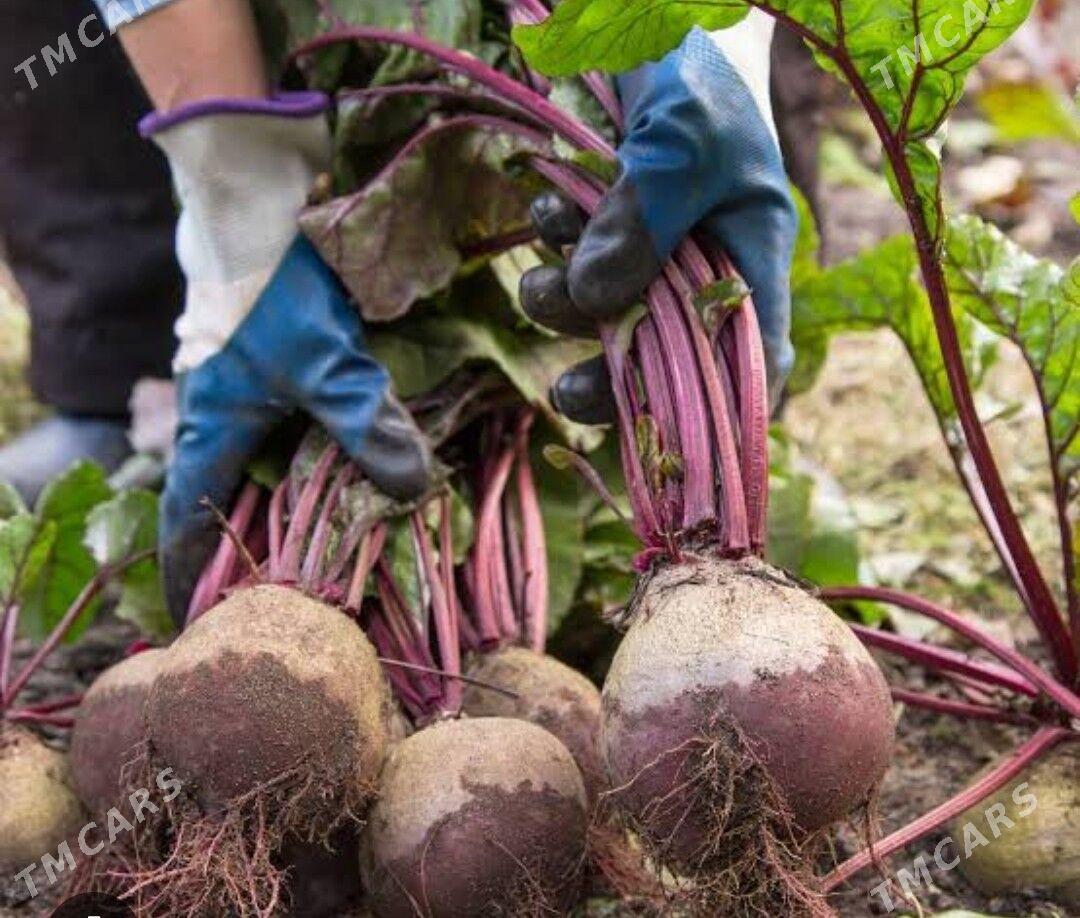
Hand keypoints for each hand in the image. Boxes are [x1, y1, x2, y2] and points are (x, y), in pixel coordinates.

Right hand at [145, 94, 430, 623]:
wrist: (257, 208)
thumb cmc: (275, 293)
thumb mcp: (327, 365)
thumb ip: (367, 425)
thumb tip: (413, 487)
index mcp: (212, 432)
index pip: (187, 521)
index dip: (189, 572)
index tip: (197, 617)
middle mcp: (217, 419)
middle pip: (226, 501)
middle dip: (252, 545)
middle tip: (288, 588)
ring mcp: (240, 390)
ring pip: (259, 464)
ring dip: (286, 499)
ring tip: (328, 537)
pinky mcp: (267, 364)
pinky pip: (284, 428)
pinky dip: (309, 455)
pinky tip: (345, 462)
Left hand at [519, 13, 797, 418]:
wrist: (652, 14)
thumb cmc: (696, 71)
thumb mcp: (680, 140)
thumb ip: (643, 220)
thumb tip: (595, 303)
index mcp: (753, 253)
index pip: (755, 360)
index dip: (724, 416)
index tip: (672, 444)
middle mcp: (706, 264)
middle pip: (670, 358)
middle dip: (615, 380)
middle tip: (568, 392)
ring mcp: (657, 248)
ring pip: (612, 316)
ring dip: (568, 307)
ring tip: (544, 264)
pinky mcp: (612, 226)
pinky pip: (579, 267)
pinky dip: (557, 256)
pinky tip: (548, 214)